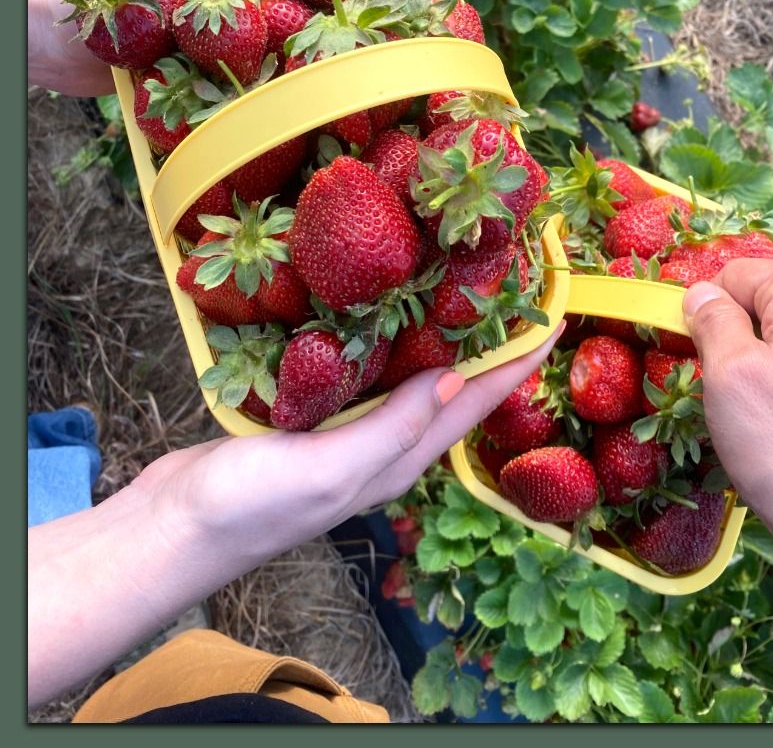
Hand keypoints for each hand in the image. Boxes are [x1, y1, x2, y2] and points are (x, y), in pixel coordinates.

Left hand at [27, 0, 376, 96]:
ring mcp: (229, 48)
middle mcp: (240, 5)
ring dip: (339, 62)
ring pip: (295, 52)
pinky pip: (257, 94)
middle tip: (413, 20)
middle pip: (313, 4)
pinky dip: (291, 102)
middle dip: (362, 9)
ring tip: (390, 69)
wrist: (45, 35)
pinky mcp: (211, 89)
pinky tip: (328, 112)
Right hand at [27, 331, 556, 706]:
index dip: (520, 362)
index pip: (478, 403)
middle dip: (493, 341)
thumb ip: (394, 427)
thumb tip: (461, 377)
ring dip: (441, 336)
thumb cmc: (250, 507)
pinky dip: (381, 340)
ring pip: (410, 376)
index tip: (558, 315)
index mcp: (401, 458)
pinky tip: (381, 310)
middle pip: (455, 386)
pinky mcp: (309, 415)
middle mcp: (385, 444)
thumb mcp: (331, 468)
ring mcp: (347, 430)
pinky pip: (360, 371)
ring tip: (467, 285)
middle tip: (521, 286)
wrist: (171, 529)